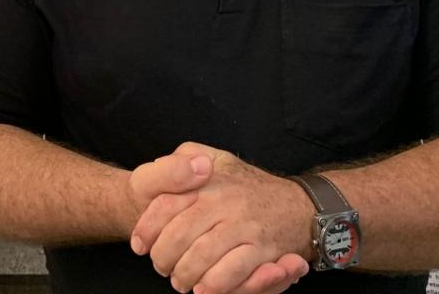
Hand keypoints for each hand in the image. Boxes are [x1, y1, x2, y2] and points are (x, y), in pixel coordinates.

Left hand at [131, 143, 312, 293]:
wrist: (299, 204)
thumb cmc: (246, 185)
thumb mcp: (216, 158)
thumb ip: (184, 158)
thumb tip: (160, 165)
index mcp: (208, 178)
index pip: (165, 204)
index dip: (147, 228)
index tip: (140, 245)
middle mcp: (224, 199)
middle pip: (179, 234)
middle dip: (163, 258)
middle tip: (161, 268)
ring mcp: (244, 224)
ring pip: (202, 256)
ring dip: (185, 274)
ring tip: (180, 280)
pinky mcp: (262, 248)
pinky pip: (231, 271)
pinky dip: (213, 284)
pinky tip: (203, 288)